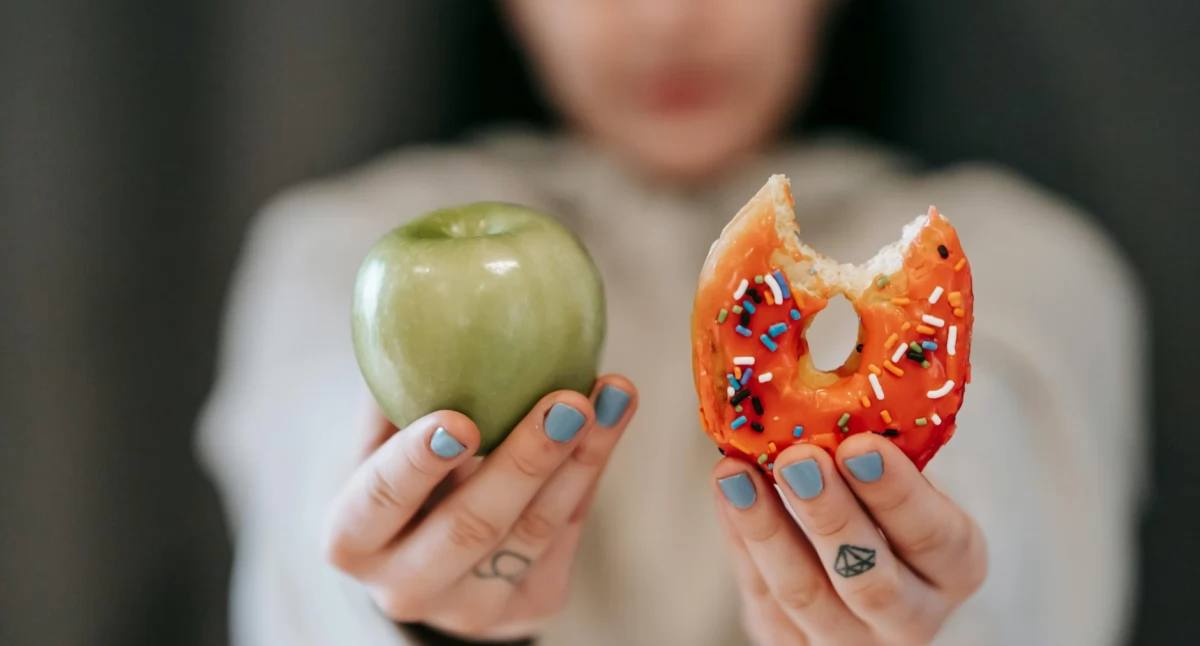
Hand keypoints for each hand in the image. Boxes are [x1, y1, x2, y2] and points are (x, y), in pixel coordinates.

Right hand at [324, 376, 636, 640]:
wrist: (432, 564)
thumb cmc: (401, 480)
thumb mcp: (379, 445)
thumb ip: (392, 396)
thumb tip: (415, 310)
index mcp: (353, 540)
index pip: (380, 502)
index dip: (416, 462)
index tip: (458, 419)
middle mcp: (406, 586)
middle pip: (471, 526)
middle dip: (525, 462)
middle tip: (567, 401)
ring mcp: (471, 608)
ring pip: (533, 532)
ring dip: (580, 458)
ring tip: (611, 395)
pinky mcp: (529, 607)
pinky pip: (566, 533)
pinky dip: (590, 470)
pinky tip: (612, 417)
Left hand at [713, 433, 987, 645]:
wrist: (864, 573)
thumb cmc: (890, 511)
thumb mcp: (908, 483)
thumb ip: (881, 453)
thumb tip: (828, 381)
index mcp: (955, 567)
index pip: (936, 538)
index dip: (898, 494)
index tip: (861, 445)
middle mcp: (911, 618)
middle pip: (871, 582)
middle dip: (831, 516)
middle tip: (799, 458)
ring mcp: (849, 640)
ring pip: (804, 594)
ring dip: (766, 528)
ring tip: (737, 473)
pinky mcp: (791, 644)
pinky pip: (761, 597)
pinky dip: (741, 539)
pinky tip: (728, 489)